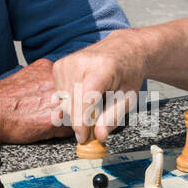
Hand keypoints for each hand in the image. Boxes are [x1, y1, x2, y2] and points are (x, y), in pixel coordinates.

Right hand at [0, 57, 72, 146]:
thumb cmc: (2, 98)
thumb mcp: (25, 76)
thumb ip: (43, 79)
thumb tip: (56, 88)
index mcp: (48, 69)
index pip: (71, 80)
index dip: (68, 93)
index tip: (62, 100)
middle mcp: (56, 83)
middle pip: (77, 95)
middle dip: (70, 105)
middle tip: (52, 112)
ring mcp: (58, 101)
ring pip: (76, 111)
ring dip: (68, 119)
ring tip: (47, 120)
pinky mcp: (56, 120)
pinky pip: (69, 129)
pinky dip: (62, 131)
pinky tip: (47, 129)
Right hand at [51, 30, 146, 145]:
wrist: (122, 49)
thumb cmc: (127, 73)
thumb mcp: (128, 97)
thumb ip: (113, 117)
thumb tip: (99, 136)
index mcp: (103, 68)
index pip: (86, 98)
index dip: (82, 122)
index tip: (84, 138)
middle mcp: (81, 62)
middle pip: (72, 103)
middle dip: (80, 121)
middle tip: (93, 126)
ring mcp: (67, 62)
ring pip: (63, 102)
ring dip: (75, 111)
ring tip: (93, 103)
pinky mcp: (59, 65)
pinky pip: (59, 95)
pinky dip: (70, 101)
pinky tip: (83, 94)